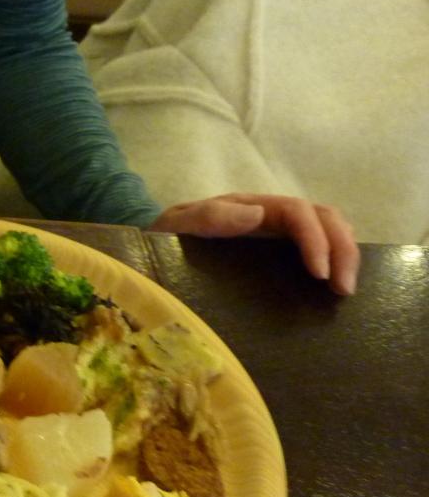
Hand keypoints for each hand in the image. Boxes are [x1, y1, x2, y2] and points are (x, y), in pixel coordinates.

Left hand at [149, 193, 359, 295]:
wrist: (151, 249)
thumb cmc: (165, 236)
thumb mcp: (178, 224)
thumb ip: (209, 217)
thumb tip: (257, 214)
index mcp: (250, 206)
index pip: (298, 212)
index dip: (315, 239)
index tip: (319, 273)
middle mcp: (270, 215)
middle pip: (324, 218)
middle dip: (342, 249)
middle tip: (344, 289)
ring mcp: (275, 234)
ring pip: (327, 230)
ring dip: (344, 255)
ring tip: (344, 291)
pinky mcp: (275, 254)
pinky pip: (313, 250)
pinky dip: (331, 263)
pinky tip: (332, 290)